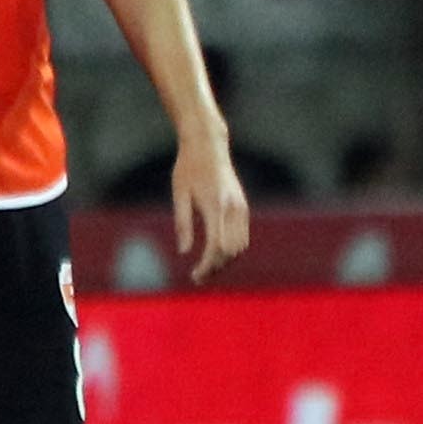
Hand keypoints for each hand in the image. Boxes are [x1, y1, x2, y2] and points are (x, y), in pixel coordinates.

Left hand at [171, 134, 253, 278]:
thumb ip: (182, 223)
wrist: (208, 145)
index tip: (195, 276)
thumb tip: (184, 252)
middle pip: (230, 252)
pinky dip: (231, 251)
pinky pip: (242, 238)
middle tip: (197, 278)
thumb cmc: (188, 168)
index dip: (207, 266)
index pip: (216, 247)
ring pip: (239, 247)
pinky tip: (215, 254)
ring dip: (224, 261)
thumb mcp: (179, 194)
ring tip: (206, 268)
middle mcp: (232, 208)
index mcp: (215, 205)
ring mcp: (241, 208)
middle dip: (215, 268)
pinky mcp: (243, 207)